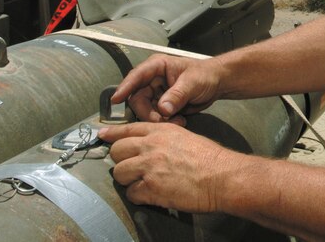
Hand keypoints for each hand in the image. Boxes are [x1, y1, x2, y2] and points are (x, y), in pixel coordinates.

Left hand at [99, 122, 242, 212]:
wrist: (222, 176)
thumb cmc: (210, 159)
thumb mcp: (185, 137)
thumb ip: (164, 138)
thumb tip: (150, 146)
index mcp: (160, 131)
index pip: (127, 129)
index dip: (111, 134)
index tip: (102, 136)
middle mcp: (151, 146)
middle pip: (117, 151)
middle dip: (121, 161)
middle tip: (131, 167)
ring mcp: (149, 167)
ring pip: (119, 173)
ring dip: (128, 180)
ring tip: (143, 183)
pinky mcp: (151, 188)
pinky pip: (131, 193)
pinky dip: (138, 196)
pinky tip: (151, 195)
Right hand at [111, 54, 220, 122]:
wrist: (217, 84)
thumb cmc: (205, 74)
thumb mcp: (192, 82)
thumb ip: (177, 95)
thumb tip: (162, 109)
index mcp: (157, 66)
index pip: (136, 76)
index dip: (124, 88)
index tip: (116, 99)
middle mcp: (152, 80)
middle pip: (137, 99)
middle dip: (148, 112)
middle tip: (164, 119)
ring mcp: (156, 93)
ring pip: (145, 110)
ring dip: (158, 119)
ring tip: (178, 120)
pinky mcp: (161, 105)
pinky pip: (154, 116)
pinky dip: (164, 122)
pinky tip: (179, 120)